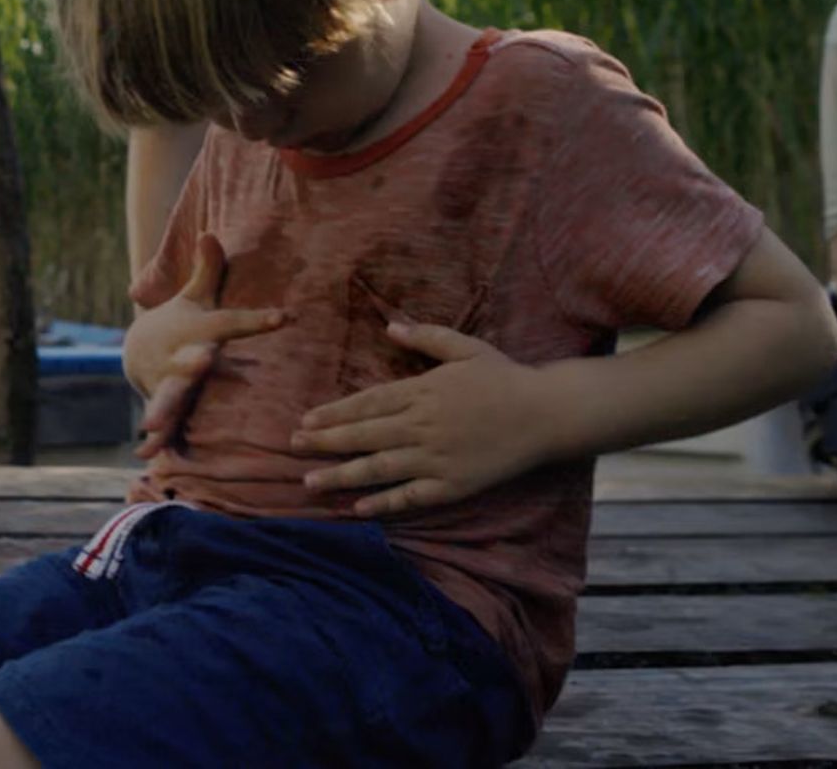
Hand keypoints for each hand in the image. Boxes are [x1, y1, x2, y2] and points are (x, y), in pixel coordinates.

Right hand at [125, 233, 286, 457]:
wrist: (138, 347)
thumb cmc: (184, 321)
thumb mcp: (195, 296)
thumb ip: (209, 270)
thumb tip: (210, 233)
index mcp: (199, 330)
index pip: (232, 323)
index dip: (257, 320)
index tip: (285, 318)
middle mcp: (181, 356)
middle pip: (188, 361)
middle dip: (193, 363)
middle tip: (202, 360)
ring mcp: (167, 382)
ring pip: (168, 397)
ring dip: (162, 409)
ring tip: (153, 423)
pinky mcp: (161, 403)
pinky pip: (160, 426)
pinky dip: (153, 441)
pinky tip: (146, 457)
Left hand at [289, 322, 564, 516]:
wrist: (546, 415)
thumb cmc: (504, 377)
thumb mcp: (465, 347)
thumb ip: (426, 337)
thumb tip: (390, 327)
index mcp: (422, 391)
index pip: (367, 403)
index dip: (333, 413)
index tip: (305, 421)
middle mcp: (422, 425)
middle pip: (364, 435)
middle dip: (324, 442)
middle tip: (291, 448)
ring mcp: (436, 458)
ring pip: (379, 468)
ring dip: (341, 476)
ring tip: (309, 482)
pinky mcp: (452, 485)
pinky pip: (410, 496)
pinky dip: (382, 503)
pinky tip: (357, 508)